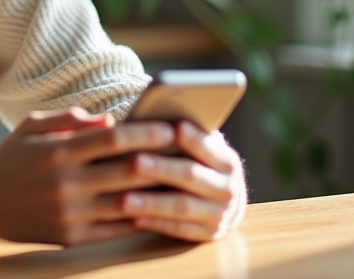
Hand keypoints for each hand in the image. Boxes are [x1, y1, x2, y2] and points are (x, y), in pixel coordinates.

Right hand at [0, 107, 177, 245]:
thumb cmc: (13, 157)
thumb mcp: (33, 126)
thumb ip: (71, 118)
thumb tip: (110, 120)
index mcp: (57, 152)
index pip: (112, 139)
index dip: (146, 132)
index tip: (169, 127)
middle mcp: (66, 184)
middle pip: (127, 171)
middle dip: (161, 159)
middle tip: (186, 151)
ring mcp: (70, 214)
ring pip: (128, 202)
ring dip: (158, 191)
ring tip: (180, 180)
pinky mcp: (72, 237)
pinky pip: (117, 228)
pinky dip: (140, 216)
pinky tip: (157, 205)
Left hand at [119, 120, 246, 241]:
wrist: (223, 203)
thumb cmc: (198, 164)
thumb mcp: (201, 149)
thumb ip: (185, 135)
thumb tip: (154, 119)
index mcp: (227, 161)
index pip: (210, 147)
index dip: (194, 139)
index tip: (175, 127)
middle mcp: (229, 188)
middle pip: (191, 176)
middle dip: (162, 169)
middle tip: (135, 162)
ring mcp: (220, 214)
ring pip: (182, 207)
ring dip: (152, 203)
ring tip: (125, 199)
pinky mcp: (209, 235)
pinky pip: (179, 230)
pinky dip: (156, 223)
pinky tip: (133, 219)